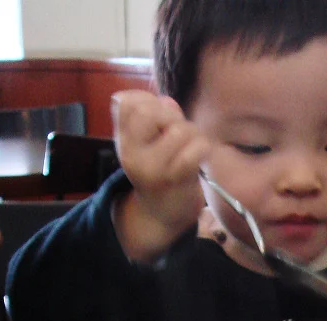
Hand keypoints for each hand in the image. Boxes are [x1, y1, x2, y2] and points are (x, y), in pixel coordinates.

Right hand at [111, 90, 211, 261]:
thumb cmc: (158, 172)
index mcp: (123, 142)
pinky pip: (196, 148)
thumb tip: (168, 101)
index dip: (146, 99)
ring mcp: (154, 168)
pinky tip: (200, 156)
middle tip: (176, 131)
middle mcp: (132, 154)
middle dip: (170, 115)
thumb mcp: (146, 143)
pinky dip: (203, 147)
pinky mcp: (176, 179)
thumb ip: (156, 116)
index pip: (125, 102)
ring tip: (190, 146)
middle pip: (149, 111)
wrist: (162, 215)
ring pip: (179, 129)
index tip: (157, 115)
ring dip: (192, 133)